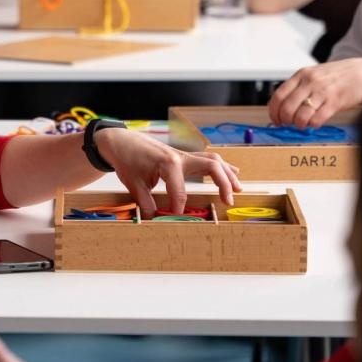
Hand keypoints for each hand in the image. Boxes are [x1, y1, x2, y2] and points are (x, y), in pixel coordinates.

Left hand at [94, 127, 240, 216]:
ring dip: (228, 174)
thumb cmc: (128, 160)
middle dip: (223, 183)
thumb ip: (145, 202)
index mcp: (168, 163)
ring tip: (238, 190)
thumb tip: (156, 219)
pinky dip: (222, 167)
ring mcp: (185, 155)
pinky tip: (233, 174)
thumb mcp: (133, 184)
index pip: (180, 190)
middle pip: (211, 166)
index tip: (178, 218)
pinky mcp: (185, 156)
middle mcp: (181, 157)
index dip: (179, 207)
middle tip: (229, 201)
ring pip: (214, 161)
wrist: (122, 142)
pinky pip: (208, 159)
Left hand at [268, 56, 361, 126]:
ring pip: (300, 116)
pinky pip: (316, 119)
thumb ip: (300, 86)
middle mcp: (310, 81)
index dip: (274, 111)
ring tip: (304, 124)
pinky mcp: (335, 102)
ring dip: (299, 124)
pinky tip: (316, 122)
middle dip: (285, 121)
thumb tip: (283, 105)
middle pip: (287, 108)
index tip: (276, 120)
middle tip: (289, 124)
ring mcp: (323, 91)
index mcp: (302, 74)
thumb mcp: (315, 74)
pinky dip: (313, 125)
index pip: (278, 95)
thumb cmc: (340, 75)